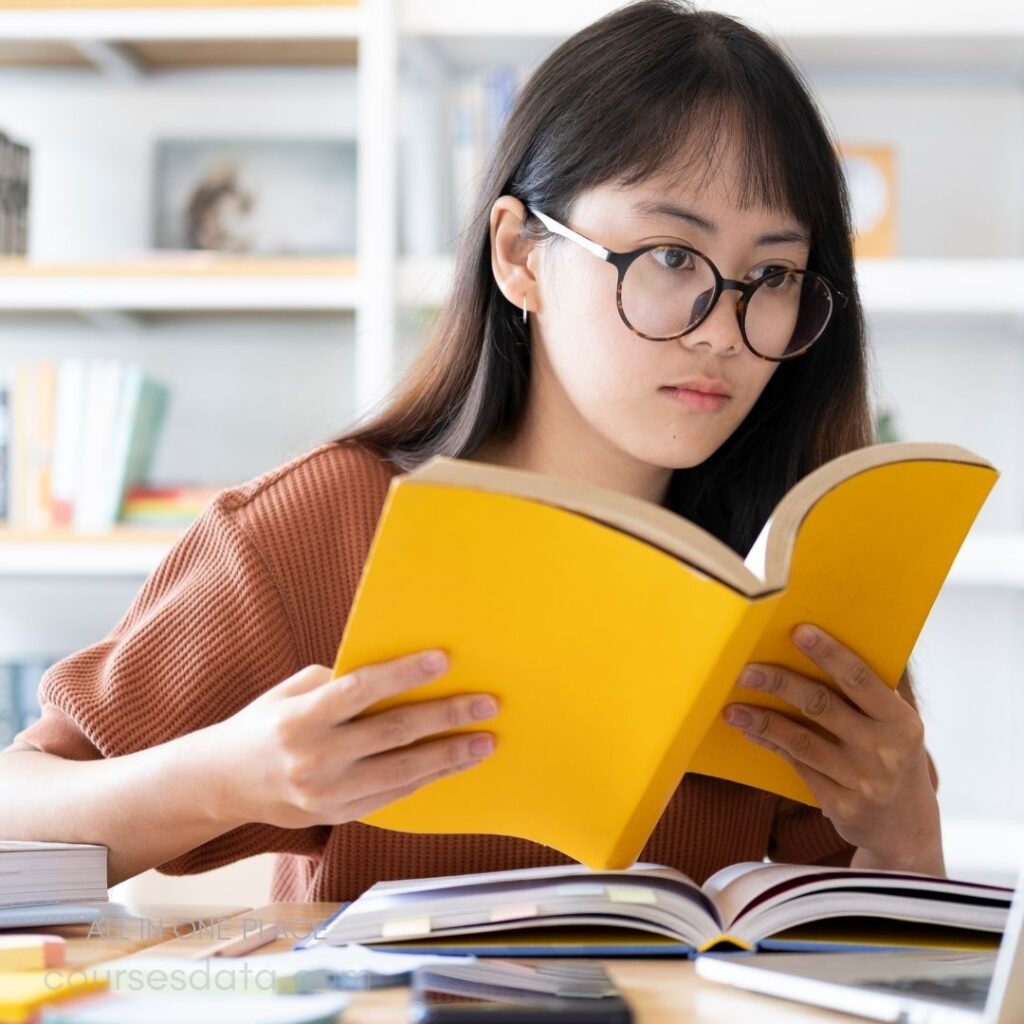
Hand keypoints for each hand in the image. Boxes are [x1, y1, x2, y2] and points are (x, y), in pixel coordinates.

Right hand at [212, 650, 498, 829]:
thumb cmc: (266, 723)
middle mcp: (313, 758)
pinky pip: (392, 796)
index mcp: (299, 718)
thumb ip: (339, 681)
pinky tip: (454, 763)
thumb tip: (399, 673)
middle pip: (391, 734)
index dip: (403, 674)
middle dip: (444, 717)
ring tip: (485, 741)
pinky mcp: (338, 816)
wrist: (224, 784)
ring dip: (449, 756)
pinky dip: (427, 779)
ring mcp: (326, 793)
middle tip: (486, 704)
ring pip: (401, 773)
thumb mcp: (291, 691)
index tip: (444, 660)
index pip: (359, 690)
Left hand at [722, 624, 943, 874]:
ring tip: (732, 707)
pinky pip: (796, 765)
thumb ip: (866, 695)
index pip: (860, 679)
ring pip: (801, 740)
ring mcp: (861, 781)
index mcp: (901, 721)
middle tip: (745, 670)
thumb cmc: (893, 757)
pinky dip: (769, 744)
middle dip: (780, 683)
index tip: (798, 631)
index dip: (829, 654)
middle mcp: (884, 750)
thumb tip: (812, 646)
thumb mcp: (895, 726)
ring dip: (762, 721)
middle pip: (822, 706)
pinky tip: (748, 730)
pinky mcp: (840, 805)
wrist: (906, 828)